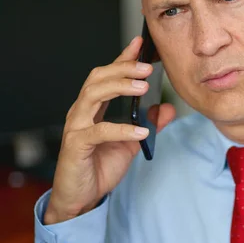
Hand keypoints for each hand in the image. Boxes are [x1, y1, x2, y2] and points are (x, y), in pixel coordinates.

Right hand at [44, 37, 175, 223]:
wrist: (81, 198)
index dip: (123, 59)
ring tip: (143, 87)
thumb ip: (149, 125)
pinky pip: (99, 132)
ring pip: (93, 95)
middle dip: (123, 68)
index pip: (107, 76)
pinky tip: (140, 131)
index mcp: (94, 108)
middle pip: (98, 78)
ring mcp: (77, 126)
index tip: (141, 44)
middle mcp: (82, 112)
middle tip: (148, 67)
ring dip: (119, 87)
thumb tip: (167, 108)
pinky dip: (121, 129)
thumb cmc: (99, 168)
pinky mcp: (76, 145)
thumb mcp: (131, 144)